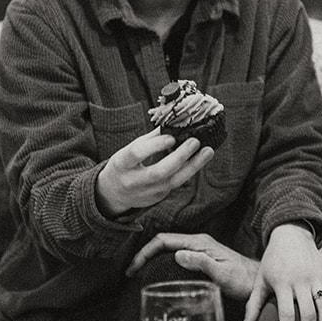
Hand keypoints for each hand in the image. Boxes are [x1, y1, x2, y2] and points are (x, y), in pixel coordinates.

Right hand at [96, 128, 213, 216]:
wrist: (113, 193)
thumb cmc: (124, 165)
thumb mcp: (129, 150)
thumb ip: (150, 139)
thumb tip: (173, 122)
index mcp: (121, 164)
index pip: (137, 154)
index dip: (154, 146)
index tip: (172, 137)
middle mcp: (133, 181)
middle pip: (159, 172)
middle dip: (180, 157)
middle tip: (195, 141)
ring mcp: (147, 193)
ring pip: (173, 181)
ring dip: (193, 166)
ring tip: (208, 151)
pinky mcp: (158, 198)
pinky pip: (176, 183)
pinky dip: (189, 170)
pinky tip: (199, 159)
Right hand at [127, 233, 258, 299]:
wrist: (257, 283)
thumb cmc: (243, 280)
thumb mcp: (223, 274)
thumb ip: (202, 263)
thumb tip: (177, 254)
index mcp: (199, 243)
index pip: (164, 240)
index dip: (145, 252)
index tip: (133, 268)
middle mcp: (197, 243)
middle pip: (163, 243)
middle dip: (143, 255)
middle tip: (130, 273)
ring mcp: (199, 250)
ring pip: (167, 250)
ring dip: (151, 258)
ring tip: (138, 274)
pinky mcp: (201, 259)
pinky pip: (175, 257)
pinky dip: (161, 263)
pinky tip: (157, 275)